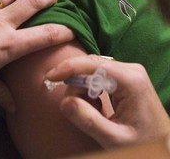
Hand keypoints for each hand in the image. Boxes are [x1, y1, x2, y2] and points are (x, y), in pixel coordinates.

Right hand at [45, 55, 169, 147]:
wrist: (162, 144)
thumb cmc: (144, 143)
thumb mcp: (114, 139)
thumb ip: (88, 121)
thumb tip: (64, 102)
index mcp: (131, 80)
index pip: (93, 64)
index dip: (69, 68)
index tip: (50, 77)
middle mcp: (130, 70)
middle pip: (90, 66)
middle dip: (77, 85)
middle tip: (76, 108)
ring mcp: (127, 73)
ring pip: (92, 72)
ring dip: (83, 91)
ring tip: (93, 112)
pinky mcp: (124, 78)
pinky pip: (98, 77)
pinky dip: (90, 91)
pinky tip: (96, 106)